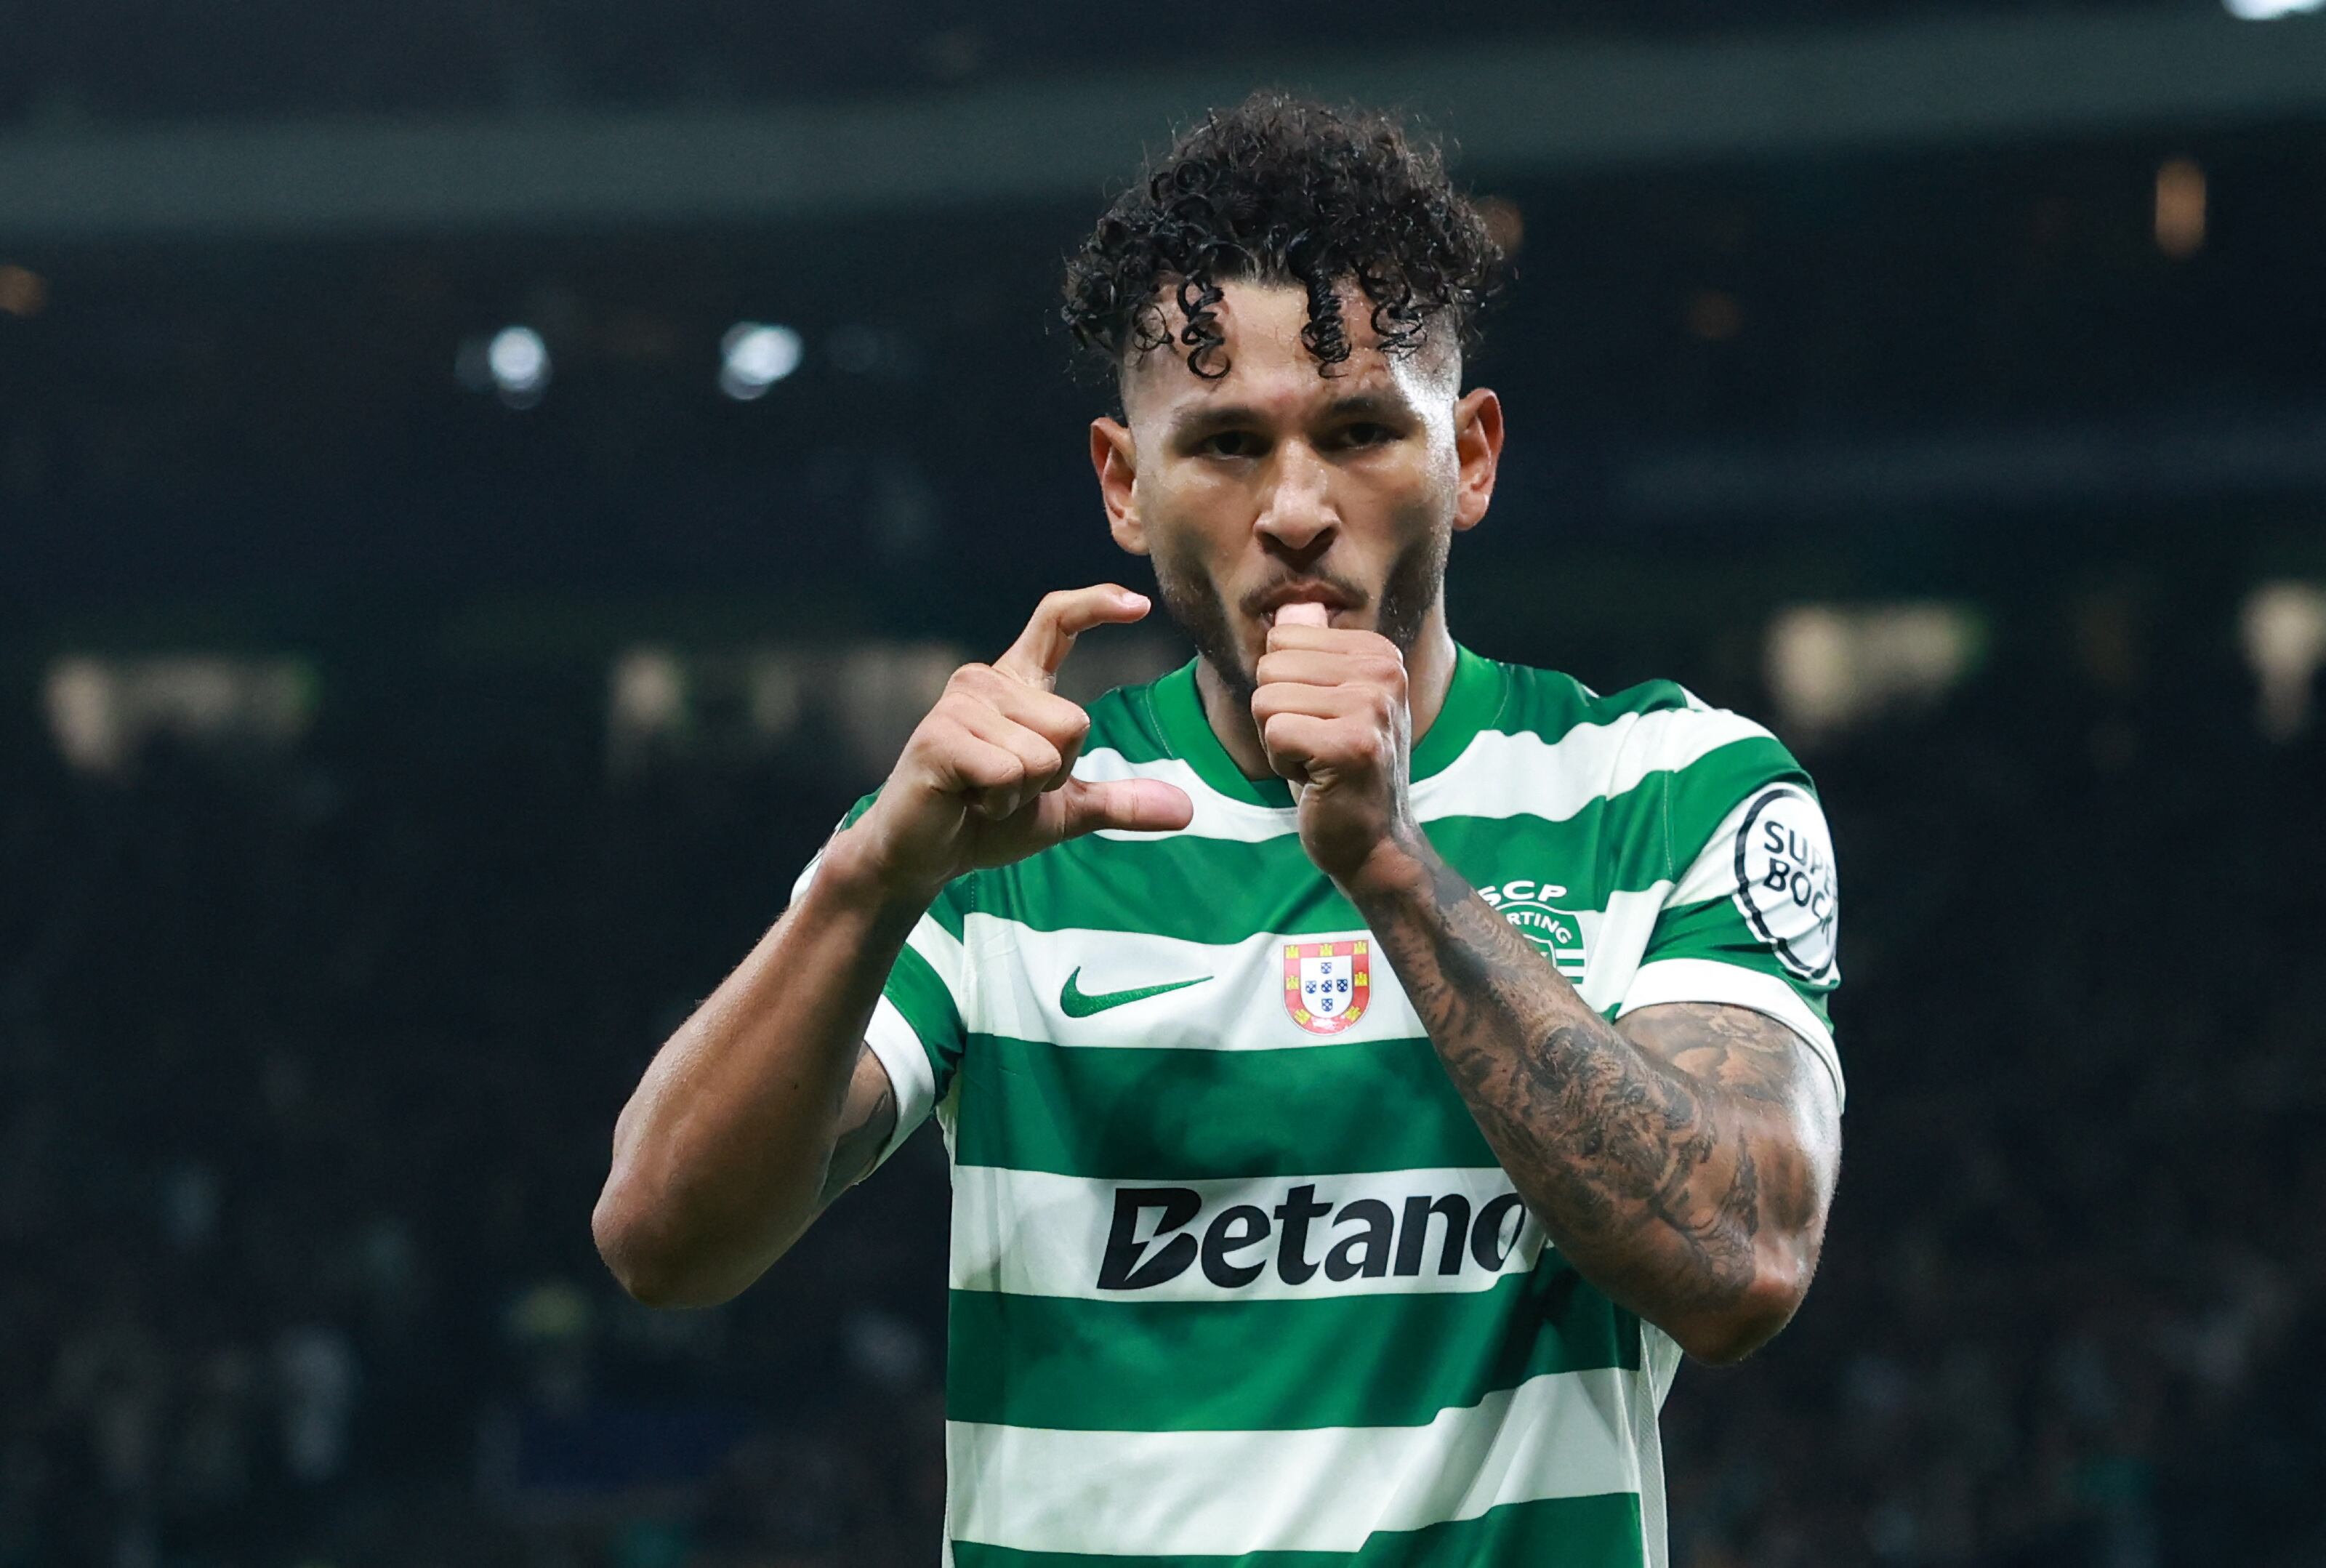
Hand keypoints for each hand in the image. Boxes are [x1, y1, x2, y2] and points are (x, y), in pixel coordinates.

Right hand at [837, 585, 1194, 903]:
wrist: (924, 856)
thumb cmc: (984, 821)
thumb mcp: (1064, 810)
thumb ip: (1119, 802)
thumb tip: (1186, 811)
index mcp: (1017, 686)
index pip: (1056, 622)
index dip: (1096, 605)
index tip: (1140, 605)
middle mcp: (986, 682)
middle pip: (1074, 721)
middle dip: (1054, 774)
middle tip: (1006, 788)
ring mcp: (960, 705)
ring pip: (1044, 752)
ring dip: (1023, 793)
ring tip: (982, 794)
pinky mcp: (940, 737)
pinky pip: (1010, 772)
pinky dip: (1000, 802)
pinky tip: (968, 801)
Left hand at [1252, 604, 1419, 886]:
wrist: (1374, 842)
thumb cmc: (1339, 770)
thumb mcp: (1327, 701)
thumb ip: (1310, 651)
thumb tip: (1286, 606)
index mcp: (1379, 651)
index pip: (1282, 637)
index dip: (1286, 686)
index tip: (1321, 719)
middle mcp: (1383, 671)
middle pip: (1270, 665)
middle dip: (1276, 714)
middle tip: (1316, 745)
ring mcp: (1372, 707)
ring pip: (1266, 699)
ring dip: (1278, 740)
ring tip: (1316, 760)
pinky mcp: (1352, 746)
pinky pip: (1273, 732)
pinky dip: (1281, 763)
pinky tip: (1316, 778)